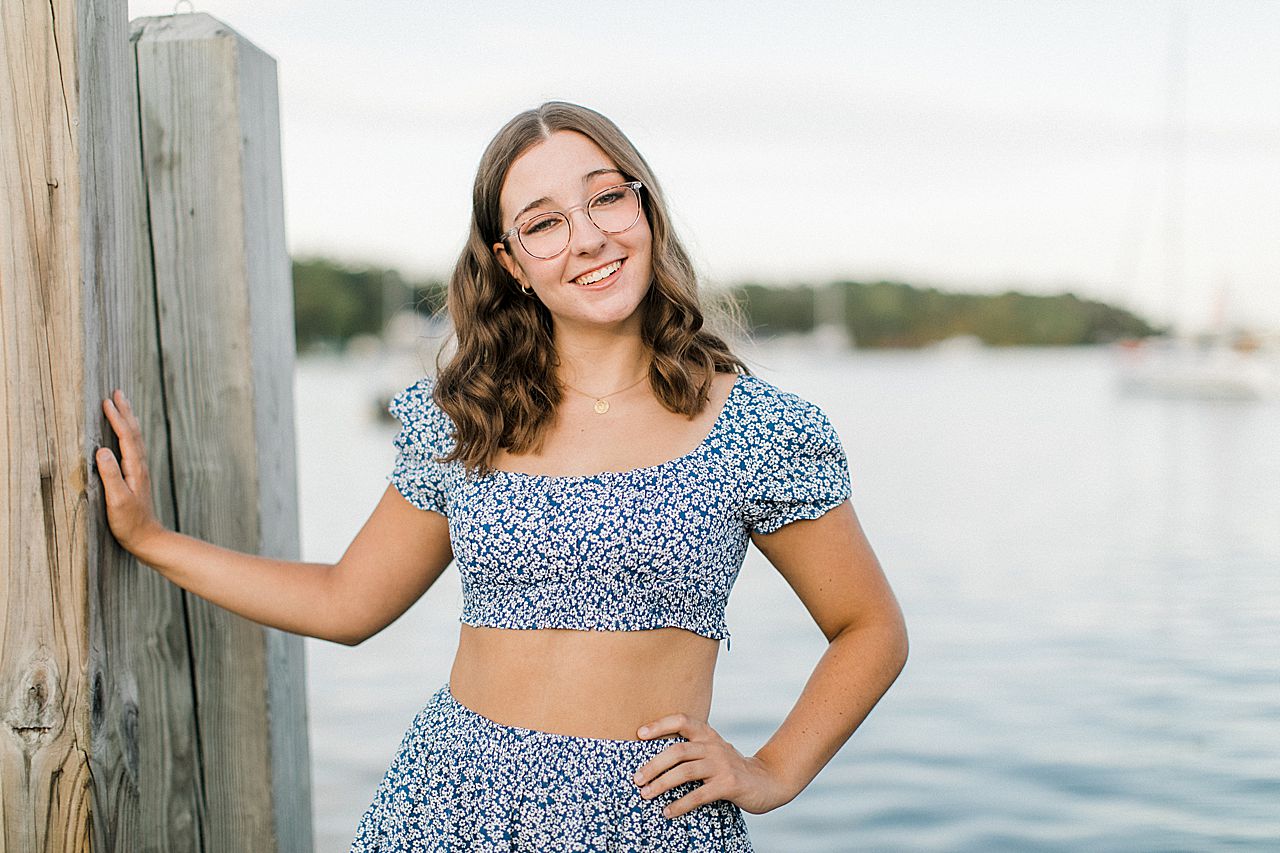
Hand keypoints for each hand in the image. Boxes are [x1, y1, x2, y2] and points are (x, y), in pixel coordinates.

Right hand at [96, 389, 165, 553]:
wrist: (147, 538)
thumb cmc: (130, 522)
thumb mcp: (117, 500)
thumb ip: (110, 475)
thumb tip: (102, 450)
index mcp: (135, 468)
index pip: (125, 437)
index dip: (116, 418)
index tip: (107, 401)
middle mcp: (140, 466)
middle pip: (133, 432)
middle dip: (125, 411)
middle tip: (117, 391)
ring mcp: (139, 471)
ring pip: (135, 438)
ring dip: (128, 420)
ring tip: (122, 404)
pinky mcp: (136, 477)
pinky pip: (133, 448)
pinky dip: (128, 434)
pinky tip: (125, 435)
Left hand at [633, 713, 795, 817]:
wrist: (768, 781)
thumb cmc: (731, 768)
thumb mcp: (713, 752)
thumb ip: (693, 750)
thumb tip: (654, 759)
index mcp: (708, 735)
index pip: (683, 721)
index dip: (660, 724)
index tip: (639, 734)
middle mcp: (714, 746)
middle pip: (678, 750)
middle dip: (653, 764)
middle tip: (636, 779)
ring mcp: (722, 764)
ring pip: (685, 771)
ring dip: (662, 784)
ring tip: (646, 794)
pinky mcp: (729, 784)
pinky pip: (699, 794)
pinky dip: (680, 804)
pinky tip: (668, 812)